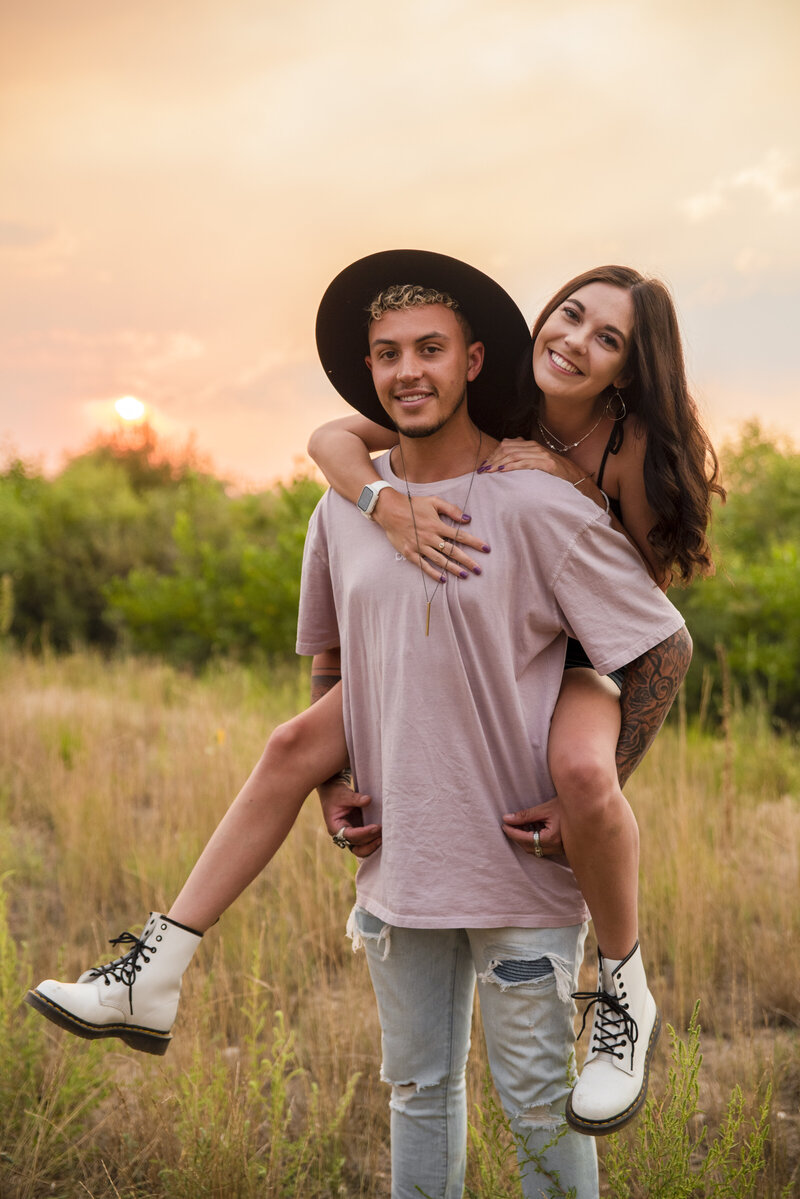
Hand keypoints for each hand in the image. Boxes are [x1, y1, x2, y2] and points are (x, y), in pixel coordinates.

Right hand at [318, 777, 381, 858]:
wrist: (333, 793)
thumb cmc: (337, 794)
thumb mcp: (344, 794)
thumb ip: (355, 798)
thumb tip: (368, 800)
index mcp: (335, 827)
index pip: (350, 835)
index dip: (364, 833)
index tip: (377, 827)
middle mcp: (341, 836)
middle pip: (356, 846)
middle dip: (370, 841)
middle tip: (382, 832)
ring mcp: (349, 837)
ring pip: (360, 850)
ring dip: (372, 846)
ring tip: (384, 837)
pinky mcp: (356, 835)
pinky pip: (365, 844)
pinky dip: (373, 842)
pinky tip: (383, 836)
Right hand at [374, 489, 488, 582]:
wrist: (390, 510)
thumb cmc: (413, 504)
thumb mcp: (433, 501)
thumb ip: (451, 509)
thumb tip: (468, 519)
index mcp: (438, 525)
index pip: (460, 536)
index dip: (475, 543)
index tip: (486, 549)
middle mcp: (430, 537)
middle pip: (453, 551)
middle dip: (467, 561)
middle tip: (479, 570)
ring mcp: (419, 546)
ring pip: (440, 560)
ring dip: (453, 569)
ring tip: (465, 576)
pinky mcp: (410, 553)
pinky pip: (424, 565)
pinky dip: (434, 573)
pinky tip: (443, 579)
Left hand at [479, 439, 586, 484]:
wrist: (576, 479)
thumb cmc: (554, 475)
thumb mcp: (536, 465)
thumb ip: (522, 461)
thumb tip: (503, 466)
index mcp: (530, 446)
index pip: (506, 446)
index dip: (493, 455)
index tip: (483, 465)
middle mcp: (534, 447)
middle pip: (506, 449)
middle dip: (492, 459)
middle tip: (481, 470)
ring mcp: (540, 454)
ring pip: (513, 455)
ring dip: (498, 463)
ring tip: (487, 471)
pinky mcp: (546, 463)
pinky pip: (524, 463)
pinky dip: (510, 466)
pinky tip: (501, 471)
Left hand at [501, 797, 563, 857]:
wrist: (584, 807)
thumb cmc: (566, 806)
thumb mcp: (544, 809)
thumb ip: (525, 816)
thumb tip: (507, 819)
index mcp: (551, 838)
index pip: (525, 839)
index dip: (512, 832)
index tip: (503, 825)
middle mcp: (555, 847)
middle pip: (528, 848)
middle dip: (517, 837)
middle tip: (508, 825)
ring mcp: (559, 850)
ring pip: (535, 849)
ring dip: (524, 840)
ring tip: (519, 825)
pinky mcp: (561, 848)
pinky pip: (542, 847)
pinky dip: (533, 840)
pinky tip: (531, 828)